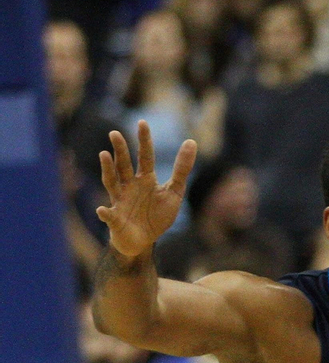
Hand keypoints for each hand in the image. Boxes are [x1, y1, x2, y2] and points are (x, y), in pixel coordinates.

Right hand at [96, 122, 195, 259]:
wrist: (143, 240)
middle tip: (115, 133)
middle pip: (124, 165)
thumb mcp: (174, 192)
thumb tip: (191, 141)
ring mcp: (120, 201)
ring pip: (111, 182)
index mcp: (145, 179)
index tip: (142, 122)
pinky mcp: (115, 219)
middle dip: (120, 150)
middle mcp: (129, 186)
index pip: (145, 157)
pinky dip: (105, 213)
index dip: (144, 141)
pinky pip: (109, 216)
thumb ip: (182, 169)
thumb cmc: (156, 214)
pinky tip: (103, 210)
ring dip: (107, 169)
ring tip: (104, 154)